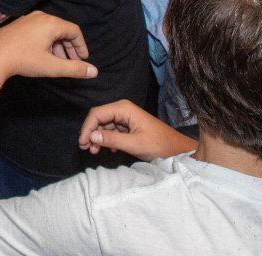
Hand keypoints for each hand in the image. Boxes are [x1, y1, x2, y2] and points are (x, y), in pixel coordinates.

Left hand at [0, 11, 95, 82]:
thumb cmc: (24, 60)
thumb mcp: (53, 67)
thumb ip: (75, 69)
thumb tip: (94, 71)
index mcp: (51, 23)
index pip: (75, 31)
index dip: (81, 46)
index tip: (83, 60)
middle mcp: (41, 16)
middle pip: (63, 30)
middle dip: (70, 48)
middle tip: (73, 64)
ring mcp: (28, 19)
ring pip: (51, 31)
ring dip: (58, 47)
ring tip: (59, 63)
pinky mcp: (19, 25)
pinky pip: (40, 31)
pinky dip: (47, 43)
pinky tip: (44, 56)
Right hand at [80, 100, 194, 160]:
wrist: (178, 150)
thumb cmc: (159, 145)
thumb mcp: (135, 144)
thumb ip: (112, 139)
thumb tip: (91, 136)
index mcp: (123, 108)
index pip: (97, 114)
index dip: (87, 128)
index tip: (83, 143)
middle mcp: (122, 110)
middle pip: (99, 118)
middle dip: (91, 133)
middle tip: (86, 149)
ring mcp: (125, 118)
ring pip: (104, 126)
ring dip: (97, 138)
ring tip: (94, 152)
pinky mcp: (128, 127)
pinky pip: (111, 131)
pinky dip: (106, 140)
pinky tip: (107, 150)